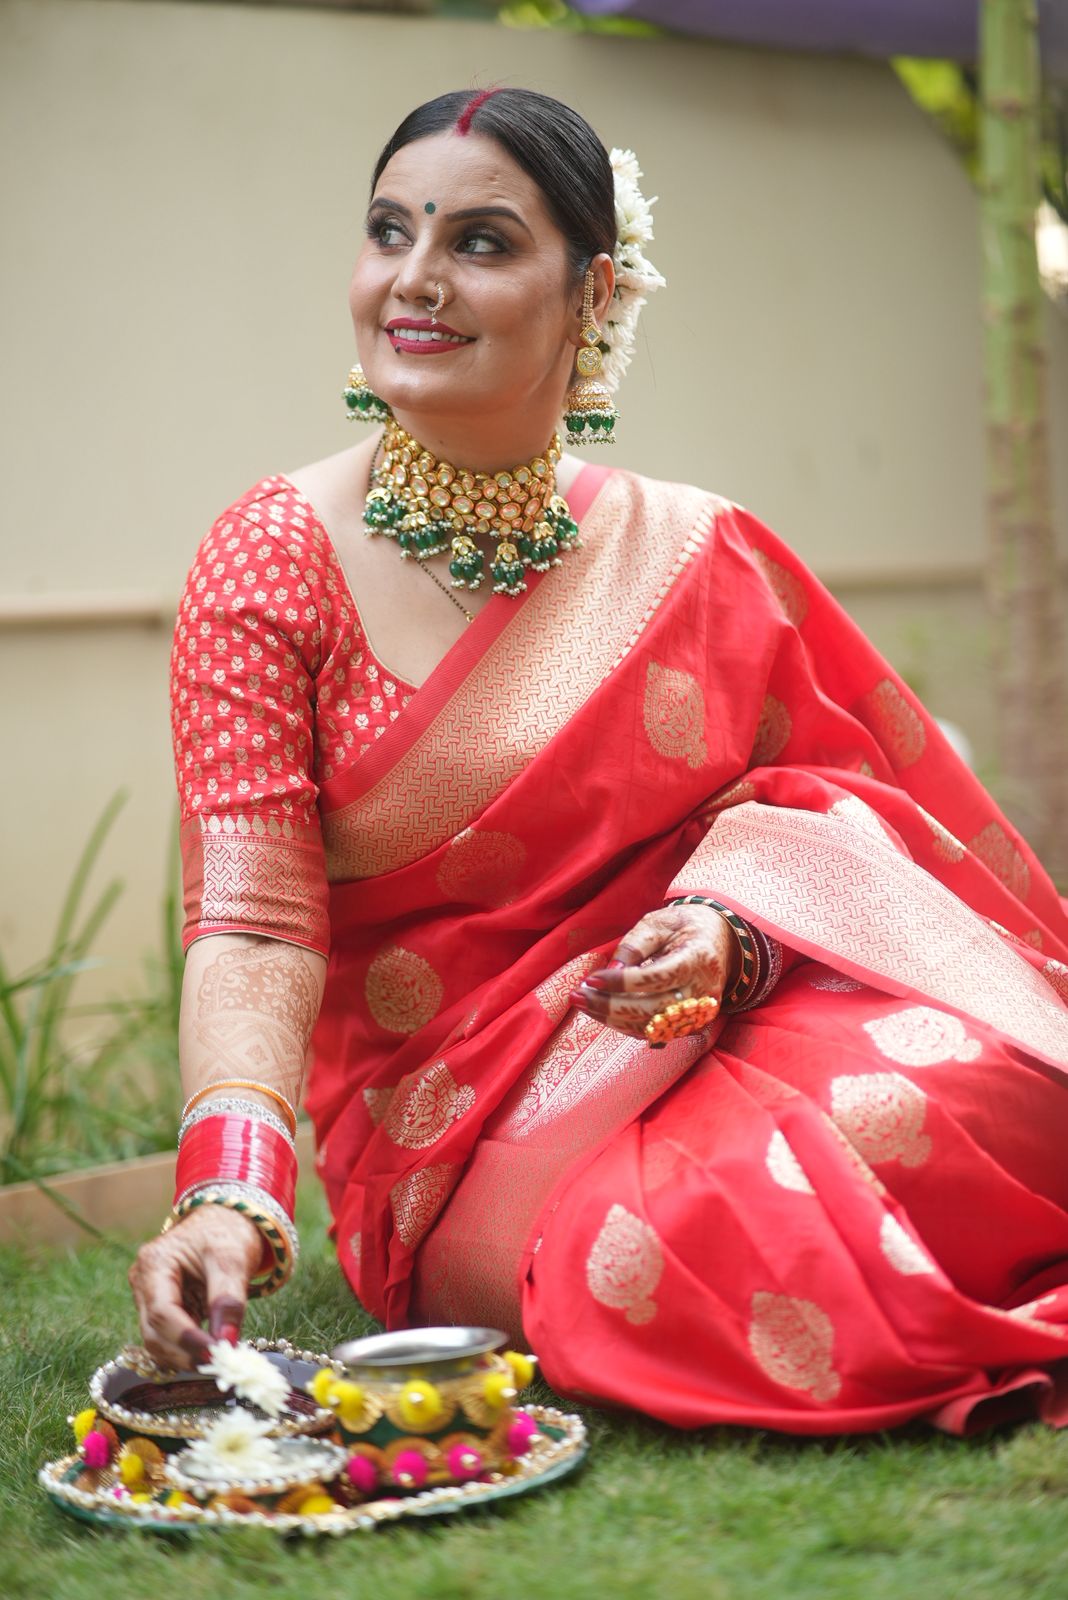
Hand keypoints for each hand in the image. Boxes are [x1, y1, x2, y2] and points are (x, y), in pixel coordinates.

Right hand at [128, 1205, 262, 1369]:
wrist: (226, 1219)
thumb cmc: (228, 1232)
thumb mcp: (233, 1260)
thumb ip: (228, 1300)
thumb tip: (226, 1343)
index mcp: (154, 1263)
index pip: (161, 1312)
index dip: (185, 1339)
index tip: (214, 1355)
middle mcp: (143, 1282)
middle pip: (153, 1332)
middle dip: (184, 1353)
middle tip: (219, 1364)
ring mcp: (148, 1296)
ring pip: (156, 1341)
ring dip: (184, 1356)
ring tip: (217, 1358)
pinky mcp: (160, 1308)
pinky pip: (166, 1338)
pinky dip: (185, 1350)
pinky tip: (208, 1351)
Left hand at [572, 903, 738, 1038]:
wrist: (719, 941)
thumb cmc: (684, 927)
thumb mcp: (659, 922)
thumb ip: (635, 944)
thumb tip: (612, 970)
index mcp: (698, 958)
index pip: (657, 977)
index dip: (622, 982)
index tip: (592, 979)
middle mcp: (703, 991)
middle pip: (653, 1009)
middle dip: (610, 1006)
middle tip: (577, 996)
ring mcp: (699, 1013)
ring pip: (651, 1027)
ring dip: (612, 1019)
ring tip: (582, 1004)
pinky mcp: (691, 1025)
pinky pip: (654, 1033)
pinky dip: (625, 1026)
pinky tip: (602, 1012)